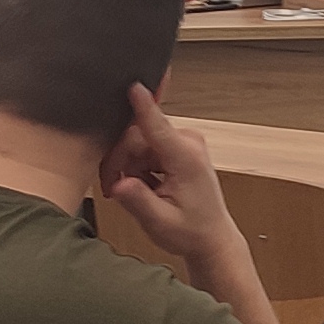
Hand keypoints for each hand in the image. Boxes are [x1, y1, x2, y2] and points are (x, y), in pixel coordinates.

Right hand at [101, 83, 241, 278]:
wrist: (211, 239)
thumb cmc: (192, 232)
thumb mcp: (160, 223)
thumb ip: (137, 201)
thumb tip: (118, 184)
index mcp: (185, 158)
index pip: (157, 125)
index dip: (142, 105)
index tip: (132, 84)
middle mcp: (187, 143)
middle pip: (136, 137)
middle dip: (118, 161)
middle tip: (112, 189)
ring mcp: (183, 143)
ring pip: (136, 143)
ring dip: (126, 166)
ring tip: (130, 193)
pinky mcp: (178, 147)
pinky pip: (144, 148)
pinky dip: (136, 166)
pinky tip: (141, 186)